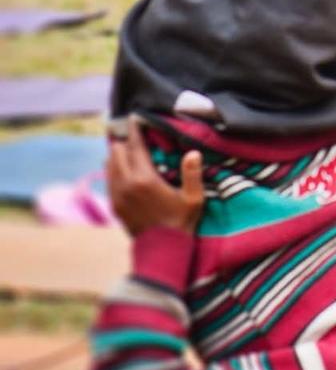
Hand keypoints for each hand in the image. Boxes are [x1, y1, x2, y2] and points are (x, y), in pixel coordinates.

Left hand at [107, 117, 204, 236]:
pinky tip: (124, 168)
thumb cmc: (181, 222)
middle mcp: (126, 184)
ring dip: (117, 155)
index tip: (134, 118)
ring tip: (128, 150)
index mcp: (144, 179)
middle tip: (134, 135)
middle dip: (124, 141)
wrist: (161, 251)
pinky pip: (108, 179)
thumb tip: (192, 152)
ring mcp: (117, 195)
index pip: (135, 146)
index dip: (134, 130)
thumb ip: (192, 174)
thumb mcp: (193, 198)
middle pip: (116, 151)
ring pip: (109, 164)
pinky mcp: (114, 205)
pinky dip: (114, 169)